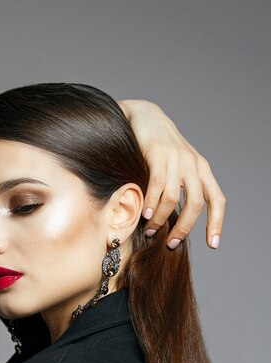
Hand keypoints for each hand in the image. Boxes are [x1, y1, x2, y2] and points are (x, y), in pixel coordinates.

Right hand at [118, 99, 225, 249]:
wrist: (145, 117)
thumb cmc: (159, 148)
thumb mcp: (178, 167)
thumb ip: (182, 188)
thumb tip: (177, 221)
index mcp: (202, 169)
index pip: (217, 200)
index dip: (217, 223)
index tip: (213, 244)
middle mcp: (193, 164)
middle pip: (196, 204)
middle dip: (184, 228)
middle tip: (170, 243)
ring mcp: (177, 158)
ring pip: (174, 197)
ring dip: (161, 219)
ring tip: (150, 230)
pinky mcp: (158, 154)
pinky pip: (158, 185)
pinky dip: (152, 203)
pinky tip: (145, 215)